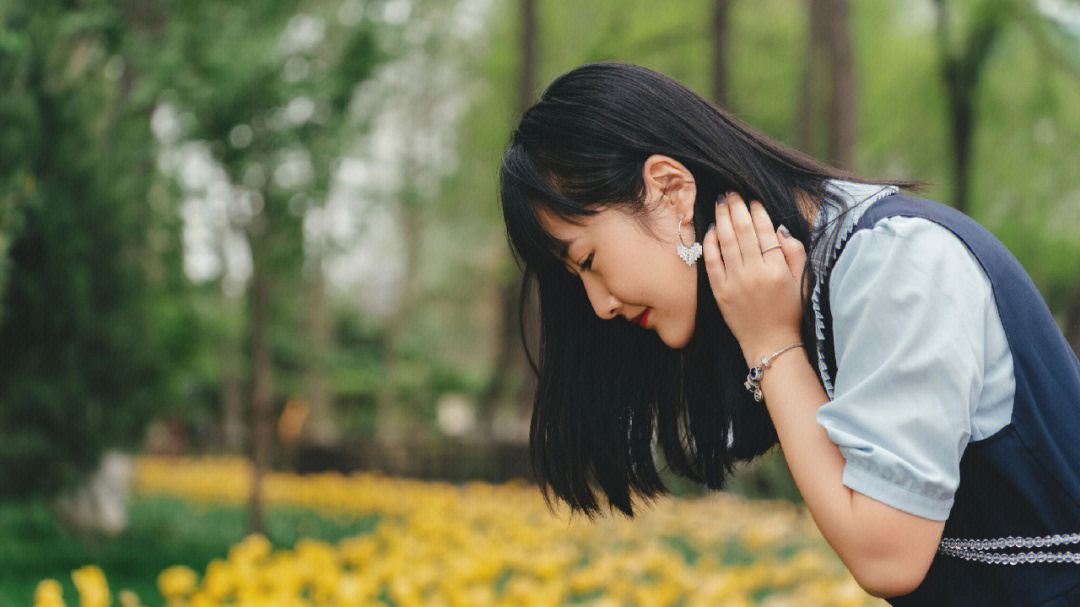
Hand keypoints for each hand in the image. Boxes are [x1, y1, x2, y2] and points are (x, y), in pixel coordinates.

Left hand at [702, 191, 807, 366]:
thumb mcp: (803, 280)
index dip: (758, 212)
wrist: (772, 344)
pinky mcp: (721, 292)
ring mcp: (735, 283)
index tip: (754, 200)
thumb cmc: (790, 312)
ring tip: (721, 202)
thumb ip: (794, 252)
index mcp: (777, 270)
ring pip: (726, 242)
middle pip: (743, 232)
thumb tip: (778, 229)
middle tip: (732, 192)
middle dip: (737, 208)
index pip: (765, 232)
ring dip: (722, 219)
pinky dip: (710, 243)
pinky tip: (711, 230)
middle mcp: (755, 274)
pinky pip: (712, 262)